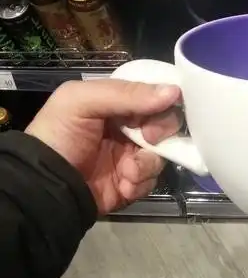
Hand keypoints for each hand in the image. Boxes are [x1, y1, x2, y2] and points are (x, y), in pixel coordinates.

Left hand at [25, 79, 181, 214]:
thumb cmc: (58, 135)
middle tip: (148, 138)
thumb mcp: (82, 101)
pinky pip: (153, 178)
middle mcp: (128, 126)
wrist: (43, 186)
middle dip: (162, 130)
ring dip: (148, 162)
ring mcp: (132, 155)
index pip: (154, 93)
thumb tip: (175, 91)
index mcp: (117, 102)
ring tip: (128, 171)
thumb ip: (127, 93)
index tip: (161, 107)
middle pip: (167, 121)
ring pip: (163, 152)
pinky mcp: (133, 181)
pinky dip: (140, 182)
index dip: (164, 99)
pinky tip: (123, 184)